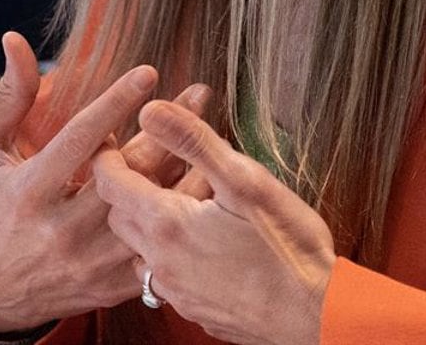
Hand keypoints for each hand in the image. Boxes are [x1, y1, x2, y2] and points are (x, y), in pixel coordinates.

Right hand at [0, 31, 209, 333]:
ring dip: (187, 173)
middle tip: (200, 93)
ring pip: (152, 212)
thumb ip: (7, 97)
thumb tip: (15, 40)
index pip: (80, 141)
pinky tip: (205, 185)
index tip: (149, 72)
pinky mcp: (116, 285)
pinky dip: (183, 216)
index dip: (116, 103)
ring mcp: (93, 262)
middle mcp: (63, 229)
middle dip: (168, 130)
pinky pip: (161, 246)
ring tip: (213, 134)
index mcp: (30, 192)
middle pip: (128, 175)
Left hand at [92, 99, 335, 344]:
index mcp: (167, 224)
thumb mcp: (245, 181)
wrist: (318, 315)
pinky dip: (167, 254)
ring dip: (145, 226)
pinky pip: (164, 277)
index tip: (112, 140)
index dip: (107, 156)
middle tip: (148, 166)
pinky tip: (199, 243)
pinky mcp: (195, 310)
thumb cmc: (288, 247)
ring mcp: (177, 292)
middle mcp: (161, 262)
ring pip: (138, 251)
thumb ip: (193, 143)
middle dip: (125, 189)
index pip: (110, 183)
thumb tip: (149, 110)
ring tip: (175, 203)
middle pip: (118, 218)